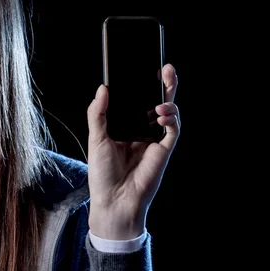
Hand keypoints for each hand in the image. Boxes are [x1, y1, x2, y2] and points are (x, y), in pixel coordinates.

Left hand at [86, 63, 180, 239]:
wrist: (114, 201)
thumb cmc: (103, 173)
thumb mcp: (96, 138)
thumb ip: (98, 113)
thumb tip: (102, 88)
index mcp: (125, 126)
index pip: (137, 100)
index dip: (144, 85)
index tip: (147, 69)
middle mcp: (141, 130)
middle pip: (157, 102)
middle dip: (164, 85)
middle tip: (166, 69)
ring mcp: (154, 139)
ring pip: (168, 113)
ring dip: (168, 100)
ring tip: (161, 97)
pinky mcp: (163, 149)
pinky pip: (173, 129)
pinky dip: (171, 118)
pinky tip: (161, 113)